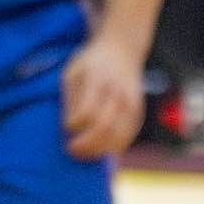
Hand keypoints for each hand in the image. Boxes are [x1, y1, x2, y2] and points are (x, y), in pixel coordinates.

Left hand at [57, 37, 146, 159]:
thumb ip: (71, 98)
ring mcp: (130, 101)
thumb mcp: (73, 71)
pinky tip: (103, 150)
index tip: (66, 128)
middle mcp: (116, 91)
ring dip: (100, 150)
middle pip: (104, 126)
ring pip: (118, 135)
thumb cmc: (90, 62)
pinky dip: (115, 147)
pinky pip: (129, 135)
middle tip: (72, 150)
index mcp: (96, 78)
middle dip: (86, 144)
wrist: (121, 49)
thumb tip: (70, 128)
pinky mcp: (138, 110)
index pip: (87, 110)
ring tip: (85, 154)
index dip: (75, 124)